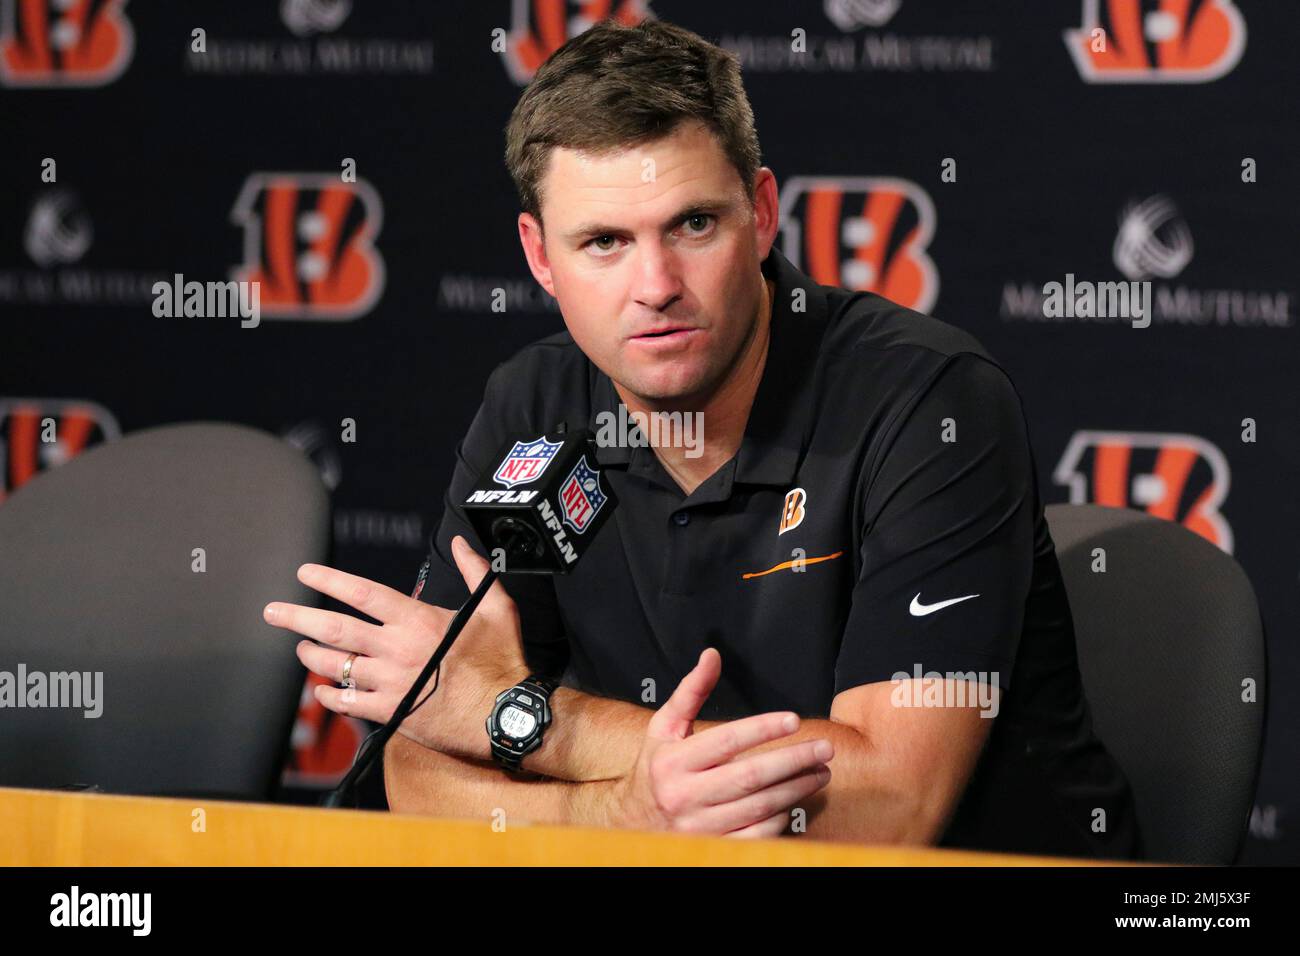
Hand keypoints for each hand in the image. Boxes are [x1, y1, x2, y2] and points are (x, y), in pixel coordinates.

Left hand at [263, 535, 529, 760]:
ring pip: (336, 666)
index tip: (305, 573)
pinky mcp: (392, 712)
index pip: (363, 593)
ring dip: (312, 655)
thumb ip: (476, 572)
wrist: (505, 714)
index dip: (330, 580)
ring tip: (300, 648)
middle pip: (336, 629)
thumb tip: (462, 544)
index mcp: (419, 620)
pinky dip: (329, 695)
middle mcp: (398, 649)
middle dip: (298, 617)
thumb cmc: (502, 660)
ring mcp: (391, 682)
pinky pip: (348, 703)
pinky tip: (321, 690)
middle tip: (272, 611)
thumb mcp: (497, 608)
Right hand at [610, 648, 832, 837]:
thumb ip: (691, 691)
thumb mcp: (664, 727)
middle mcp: (685, 796)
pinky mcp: (714, 847)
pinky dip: (781, 819)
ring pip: (759, 807)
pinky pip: (757, 836)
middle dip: (793, 761)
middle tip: (824, 748)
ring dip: (796, 788)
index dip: (762, 729)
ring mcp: (700, 827)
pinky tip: (796, 802)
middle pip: (750, 777)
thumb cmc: (655, 768)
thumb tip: (712, 656)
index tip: (793, 719)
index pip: (726, 741)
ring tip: (820, 772)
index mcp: (673, 762)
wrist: (632, 823)